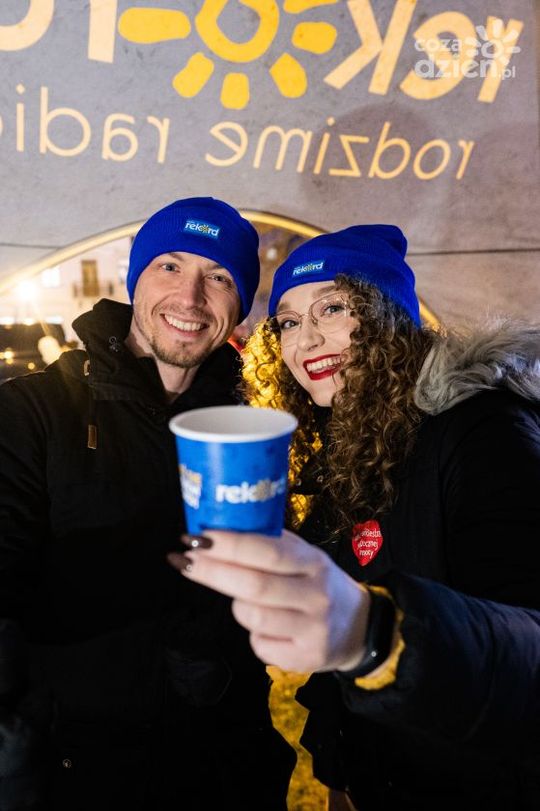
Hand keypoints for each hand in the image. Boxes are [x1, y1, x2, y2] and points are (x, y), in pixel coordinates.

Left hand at [168, 529, 370, 672]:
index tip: (197, 536)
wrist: (358, 627)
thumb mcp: (305, 557)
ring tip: (242, 598)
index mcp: (314, 563)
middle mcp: (316, 596)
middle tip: (183, 559)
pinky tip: (267, 626)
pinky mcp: (305, 660)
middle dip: (211, 571)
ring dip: (236, 605)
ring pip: (251, 617)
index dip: (229, 545)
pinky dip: (254, 634)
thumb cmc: (316, 583)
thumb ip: (271, 544)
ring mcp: (312, 630)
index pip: (267, 551)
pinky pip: (260, 645)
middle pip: (253, 586)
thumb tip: (220, 528)